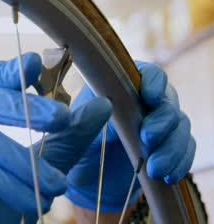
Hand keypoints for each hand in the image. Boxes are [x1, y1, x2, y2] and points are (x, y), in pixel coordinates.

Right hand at [0, 53, 110, 222]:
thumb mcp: (34, 171)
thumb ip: (64, 141)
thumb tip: (100, 105)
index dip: (5, 69)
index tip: (36, 63)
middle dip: (23, 105)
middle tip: (64, 117)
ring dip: (20, 158)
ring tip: (55, 185)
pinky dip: (3, 182)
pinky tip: (29, 203)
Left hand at [62, 61, 195, 211]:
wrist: (86, 184)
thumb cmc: (75, 151)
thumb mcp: (71, 135)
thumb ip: (81, 120)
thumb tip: (102, 104)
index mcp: (119, 90)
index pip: (146, 73)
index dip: (153, 81)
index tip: (150, 97)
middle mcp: (142, 104)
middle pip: (168, 100)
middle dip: (163, 120)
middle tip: (147, 138)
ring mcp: (158, 126)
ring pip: (180, 126)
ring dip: (172, 146)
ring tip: (155, 168)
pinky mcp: (167, 149)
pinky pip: (185, 150)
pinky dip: (181, 162)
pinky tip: (168, 175)